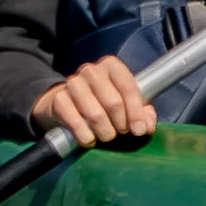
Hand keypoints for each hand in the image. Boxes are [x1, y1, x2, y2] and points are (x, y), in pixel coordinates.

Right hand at [31, 56, 155, 146]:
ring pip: (95, 115)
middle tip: (121, 132)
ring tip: (107, 136)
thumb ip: (143, 113)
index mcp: (111, 66)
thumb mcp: (126, 103)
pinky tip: (90, 140)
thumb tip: (146, 126)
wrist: (66, 103)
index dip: (136, 112)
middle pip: (113, 103)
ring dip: (105, 132)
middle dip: (121, 124)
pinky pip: (75, 122)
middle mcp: (91, 71)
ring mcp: (72, 83)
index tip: (139, 130)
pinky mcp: (58, 99)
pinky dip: (86, 136)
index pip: (128, 87)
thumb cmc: (103, 102)